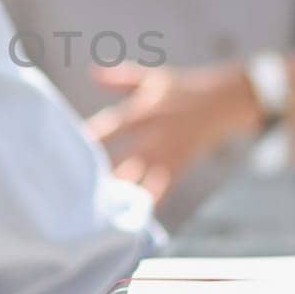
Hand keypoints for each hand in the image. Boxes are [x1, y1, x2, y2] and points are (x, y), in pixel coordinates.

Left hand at [85, 63, 265, 203]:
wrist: (227, 101)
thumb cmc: (185, 89)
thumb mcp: (154, 80)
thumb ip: (121, 80)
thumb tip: (91, 72)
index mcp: (143, 111)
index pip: (110, 127)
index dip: (89, 139)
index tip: (66, 150)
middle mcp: (153, 135)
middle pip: (120, 160)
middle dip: (98, 176)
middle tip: (73, 193)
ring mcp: (167, 154)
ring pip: (138, 179)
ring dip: (118, 195)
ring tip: (95, 213)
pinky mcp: (179, 166)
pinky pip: (160, 190)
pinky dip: (146, 203)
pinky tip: (130, 221)